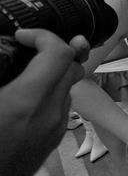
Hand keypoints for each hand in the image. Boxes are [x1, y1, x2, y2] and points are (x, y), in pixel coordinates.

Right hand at [0, 29, 88, 175]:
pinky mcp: (53, 140)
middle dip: (53, 49)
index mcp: (29, 102)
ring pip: (68, 86)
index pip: (60, 54)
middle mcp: (50, 114)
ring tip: (23, 67)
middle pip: (72, 66)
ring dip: (52, 70)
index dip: (44, 36)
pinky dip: (49, 90)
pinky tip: (23, 93)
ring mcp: (55, 128)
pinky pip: (61, 105)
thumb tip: (2, 56)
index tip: (23, 36)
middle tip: (27, 46)